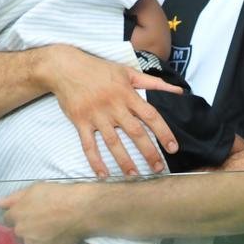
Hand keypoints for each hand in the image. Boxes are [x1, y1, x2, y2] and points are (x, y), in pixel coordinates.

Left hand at [0, 181, 94, 243]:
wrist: (79, 210)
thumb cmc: (57, 195)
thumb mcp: (34, 189)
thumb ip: (14, 198)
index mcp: (16, 214)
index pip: (8, 219)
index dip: (18, 216)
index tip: (29, 213)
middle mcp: (20, 231)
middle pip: (19, 232)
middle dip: (26, 227)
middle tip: (42, 221)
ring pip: (29, 243)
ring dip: (35, 239)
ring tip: (50, 231)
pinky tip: (55, 240)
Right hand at [46, 46, 180, 177]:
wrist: (65, 67)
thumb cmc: (98, 69)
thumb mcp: (127, 71)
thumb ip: (153, 82)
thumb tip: (178, 90)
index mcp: (127, 94)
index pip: (150, 116)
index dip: (163, 133)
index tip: (173, 148)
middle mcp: (113, 106)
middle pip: (135, 132)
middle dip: (149, 152)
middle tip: (159, 168)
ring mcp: (96, 115)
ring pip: (113, 142)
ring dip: (124, 161)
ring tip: (135, 175)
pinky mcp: (81, 121)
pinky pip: (88, 145)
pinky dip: (95, 161)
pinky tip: (103, 174)